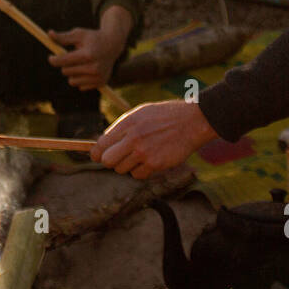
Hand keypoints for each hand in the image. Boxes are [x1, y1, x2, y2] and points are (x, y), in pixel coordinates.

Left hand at [48, 4, 133, 90]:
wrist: (113, 44)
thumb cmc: (92, 38)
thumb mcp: (78, 34)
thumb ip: (63, 37)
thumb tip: (49, 34)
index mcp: (87, 54)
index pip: (63, 61)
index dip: (54, 59)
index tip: (51, 58)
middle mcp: (94, 67)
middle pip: (66, 71)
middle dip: (65, 65)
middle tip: (71, 57)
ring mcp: (98, 76)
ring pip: (72, 81)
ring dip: (72, 73)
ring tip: (80, 64)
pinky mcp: (101, 83)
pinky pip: (81, 87)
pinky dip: (81, 79)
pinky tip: (88, 70)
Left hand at [91, 100, 217, 178]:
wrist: (191, 122)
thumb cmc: (164, 116)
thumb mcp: (139, 114)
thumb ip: (121, 128)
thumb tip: (103, 143)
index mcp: (127, 124)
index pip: (101, 145)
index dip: (96, 153)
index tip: (98, 156)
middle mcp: (133, 138)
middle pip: (107, 161)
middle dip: (110, 161)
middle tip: (118, 158)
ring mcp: (144, 152)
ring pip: (122, 170)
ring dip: (127, 166)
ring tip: (140, 155)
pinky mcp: (155, 164)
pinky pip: (138, 175)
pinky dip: (141, 171)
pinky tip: (149, 161)